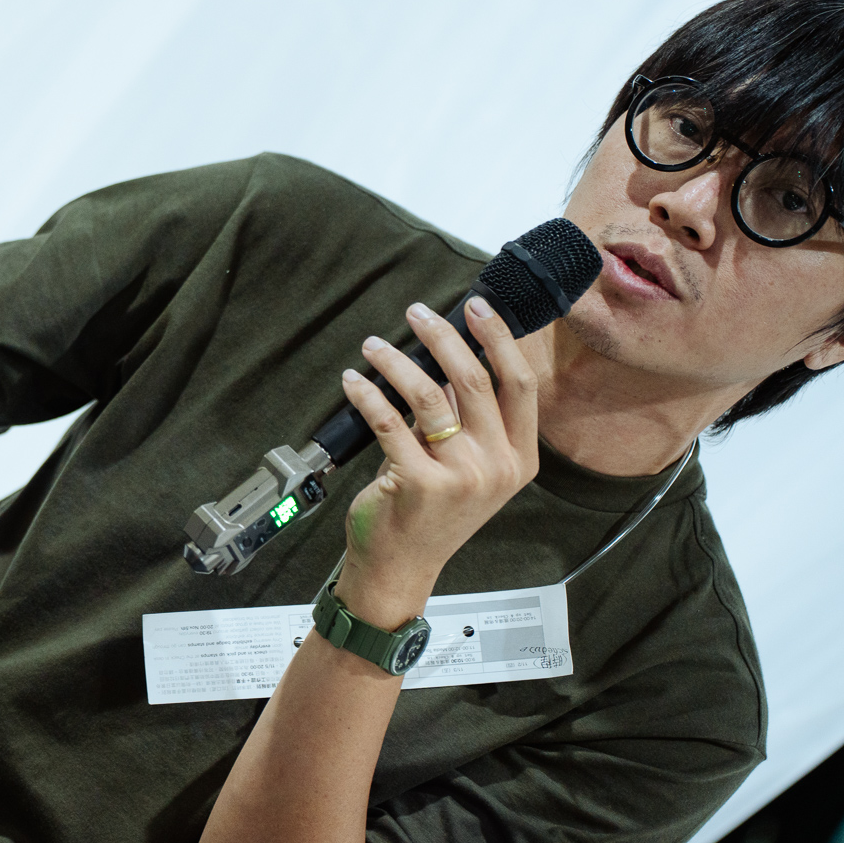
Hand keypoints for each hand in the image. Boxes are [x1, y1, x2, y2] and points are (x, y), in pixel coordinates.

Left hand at [334, 296, 539, 626]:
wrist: (402, 566)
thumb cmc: (431, 512)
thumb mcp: (468, 467)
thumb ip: (465, 417)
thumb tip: (449, 356)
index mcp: (520, 459)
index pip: (520, 384)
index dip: (499, 339)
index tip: (477, 307)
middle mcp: (497, 468)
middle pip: (475, 380)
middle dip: (443, 336)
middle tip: (417, 313)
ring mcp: (459, 477)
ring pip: (429, 395)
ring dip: (396, 361)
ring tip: (374, 345)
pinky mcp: (418, 483)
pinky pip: (389, 421)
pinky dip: (367, 394)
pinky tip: (353, 380)